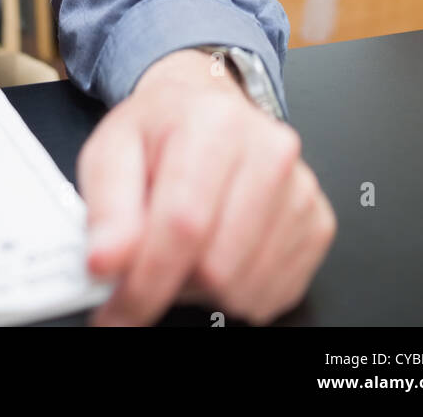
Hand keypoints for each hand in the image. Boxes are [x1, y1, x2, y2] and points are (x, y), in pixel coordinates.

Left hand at [78, 49, 335, 326]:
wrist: (203, 111)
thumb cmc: (159, 133)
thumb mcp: (111, 152)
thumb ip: (105, 209)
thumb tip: (105, 261)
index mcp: (214, 123)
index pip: (183, 224)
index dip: (146, 282)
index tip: (118, 310)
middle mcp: (269, 149)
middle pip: (217, 265)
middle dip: (173, 281)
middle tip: (154, 259)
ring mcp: (300, 188)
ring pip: (246, 288)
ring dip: (205, 289)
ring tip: (188, 248)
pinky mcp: (317, 221)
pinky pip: (276, 294)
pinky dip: (239, 291)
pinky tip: (221, 253)